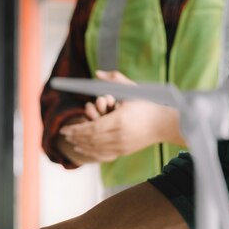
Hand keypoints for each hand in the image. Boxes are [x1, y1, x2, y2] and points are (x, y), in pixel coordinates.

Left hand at [59, 70, 181, 162]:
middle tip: (64, 134)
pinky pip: (103, 155)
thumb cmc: (147, 104)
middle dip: (75, 137)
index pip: (91, 127)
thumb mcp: (131, 90)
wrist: (164, 124)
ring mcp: (121, 145)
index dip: (76, 129)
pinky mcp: (124, 151)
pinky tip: (82, 150)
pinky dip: (91, 154)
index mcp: (119, 119)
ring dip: (81, 145)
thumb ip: (114, 79)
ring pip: (95, 148)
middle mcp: (119, 135)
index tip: (65, 128)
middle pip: (91, 139)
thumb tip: (97, 73)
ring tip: (70, 142)